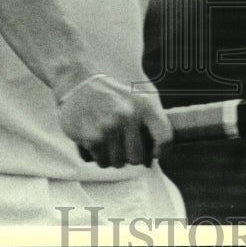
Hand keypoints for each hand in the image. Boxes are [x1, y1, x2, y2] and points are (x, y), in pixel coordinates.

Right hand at [57, 75, 171, 167]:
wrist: (81, 83)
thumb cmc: (116, 93)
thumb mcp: (142, 95)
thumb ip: (156, 118)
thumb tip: (163, 149)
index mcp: (145, 105)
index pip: (165, 137)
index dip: (164, 151)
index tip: (156, 154)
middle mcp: (128, 116)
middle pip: (137, 158)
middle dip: (130, 155)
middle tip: (124, 143)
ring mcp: (109, 128)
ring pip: (118, 163)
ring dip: (114, 156)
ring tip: (109, 138)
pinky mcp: (92, 138)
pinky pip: (102, 162)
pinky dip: (100, 155)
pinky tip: (97, 138)